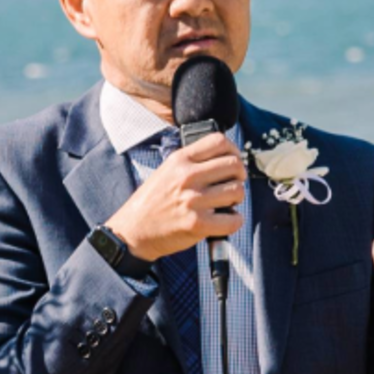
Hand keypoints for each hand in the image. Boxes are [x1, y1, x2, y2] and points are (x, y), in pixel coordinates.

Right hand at [107, 135, 246, 261]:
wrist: (134, 231)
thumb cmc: (152, 202)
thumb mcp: (166, 170)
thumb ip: (192, 162)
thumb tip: (224, 158)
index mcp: (180, 160)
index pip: (219, 142)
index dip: (233, 150)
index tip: (232, 161)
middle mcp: (187, 176)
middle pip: (234, 165)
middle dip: (239, 176)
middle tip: (231, 184)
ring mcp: (193, 200)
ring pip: (237, 191)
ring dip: (236, 198)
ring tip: (225, 204)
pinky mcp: (198, 224)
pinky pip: (233, 220)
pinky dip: (234, 221)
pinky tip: (223, 220)